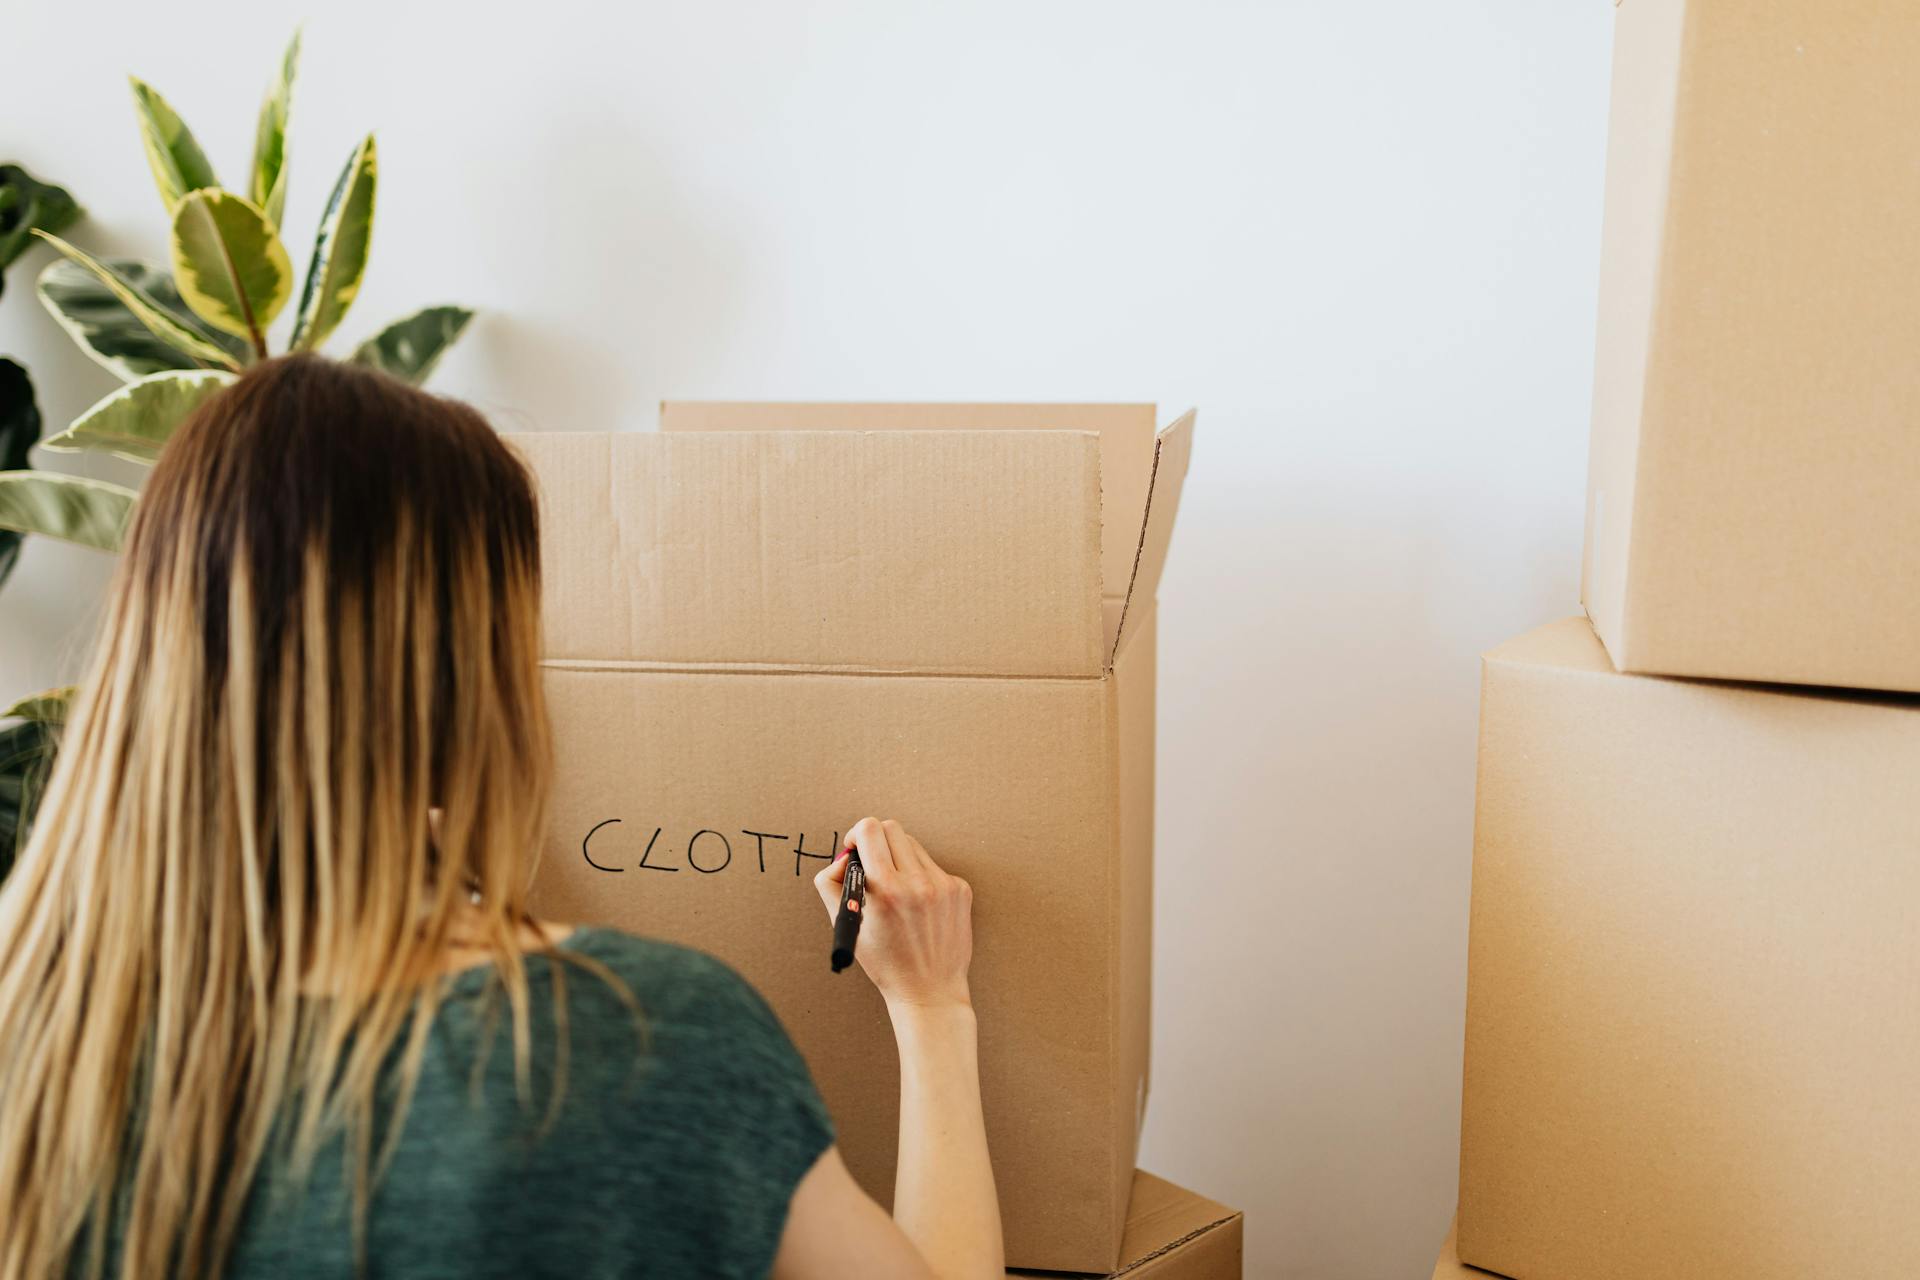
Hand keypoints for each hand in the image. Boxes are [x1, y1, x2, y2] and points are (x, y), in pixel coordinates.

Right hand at [814, 817, 973, 1011]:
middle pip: (892, 829)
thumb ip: (832, 884)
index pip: (870, 829)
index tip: (855, 849)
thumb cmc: (884, 962)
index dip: (856, 834)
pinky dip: (920, 877)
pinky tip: (918, 905)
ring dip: (899, 859)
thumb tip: (843, 857)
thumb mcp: (847, 925)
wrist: (929, 991)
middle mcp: (917, 882)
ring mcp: (943, 884)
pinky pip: (932, 866)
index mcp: (886, 889)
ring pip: (913, 846)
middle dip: (876, 842)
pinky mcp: (960, 889)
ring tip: (895, 889)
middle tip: (872, 864)